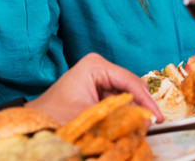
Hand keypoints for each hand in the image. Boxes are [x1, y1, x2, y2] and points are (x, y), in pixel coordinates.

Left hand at [25, 53, 162, 123]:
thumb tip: (146, 122)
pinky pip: (120, 103)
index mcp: (96, 65)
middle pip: (132, 88)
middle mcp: (100, 68)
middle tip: (150, 127)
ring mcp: (100, 79)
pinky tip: (128, 127)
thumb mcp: (90, 116)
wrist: (36, 121)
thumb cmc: (54, 114)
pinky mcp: (99, 92)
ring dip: (134, 113)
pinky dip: (125, 115)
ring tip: (140, 129)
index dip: (147, 101)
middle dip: (142, 107)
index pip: (131, 82)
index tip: (158, 119)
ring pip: (128, 97)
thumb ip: (120, 118)